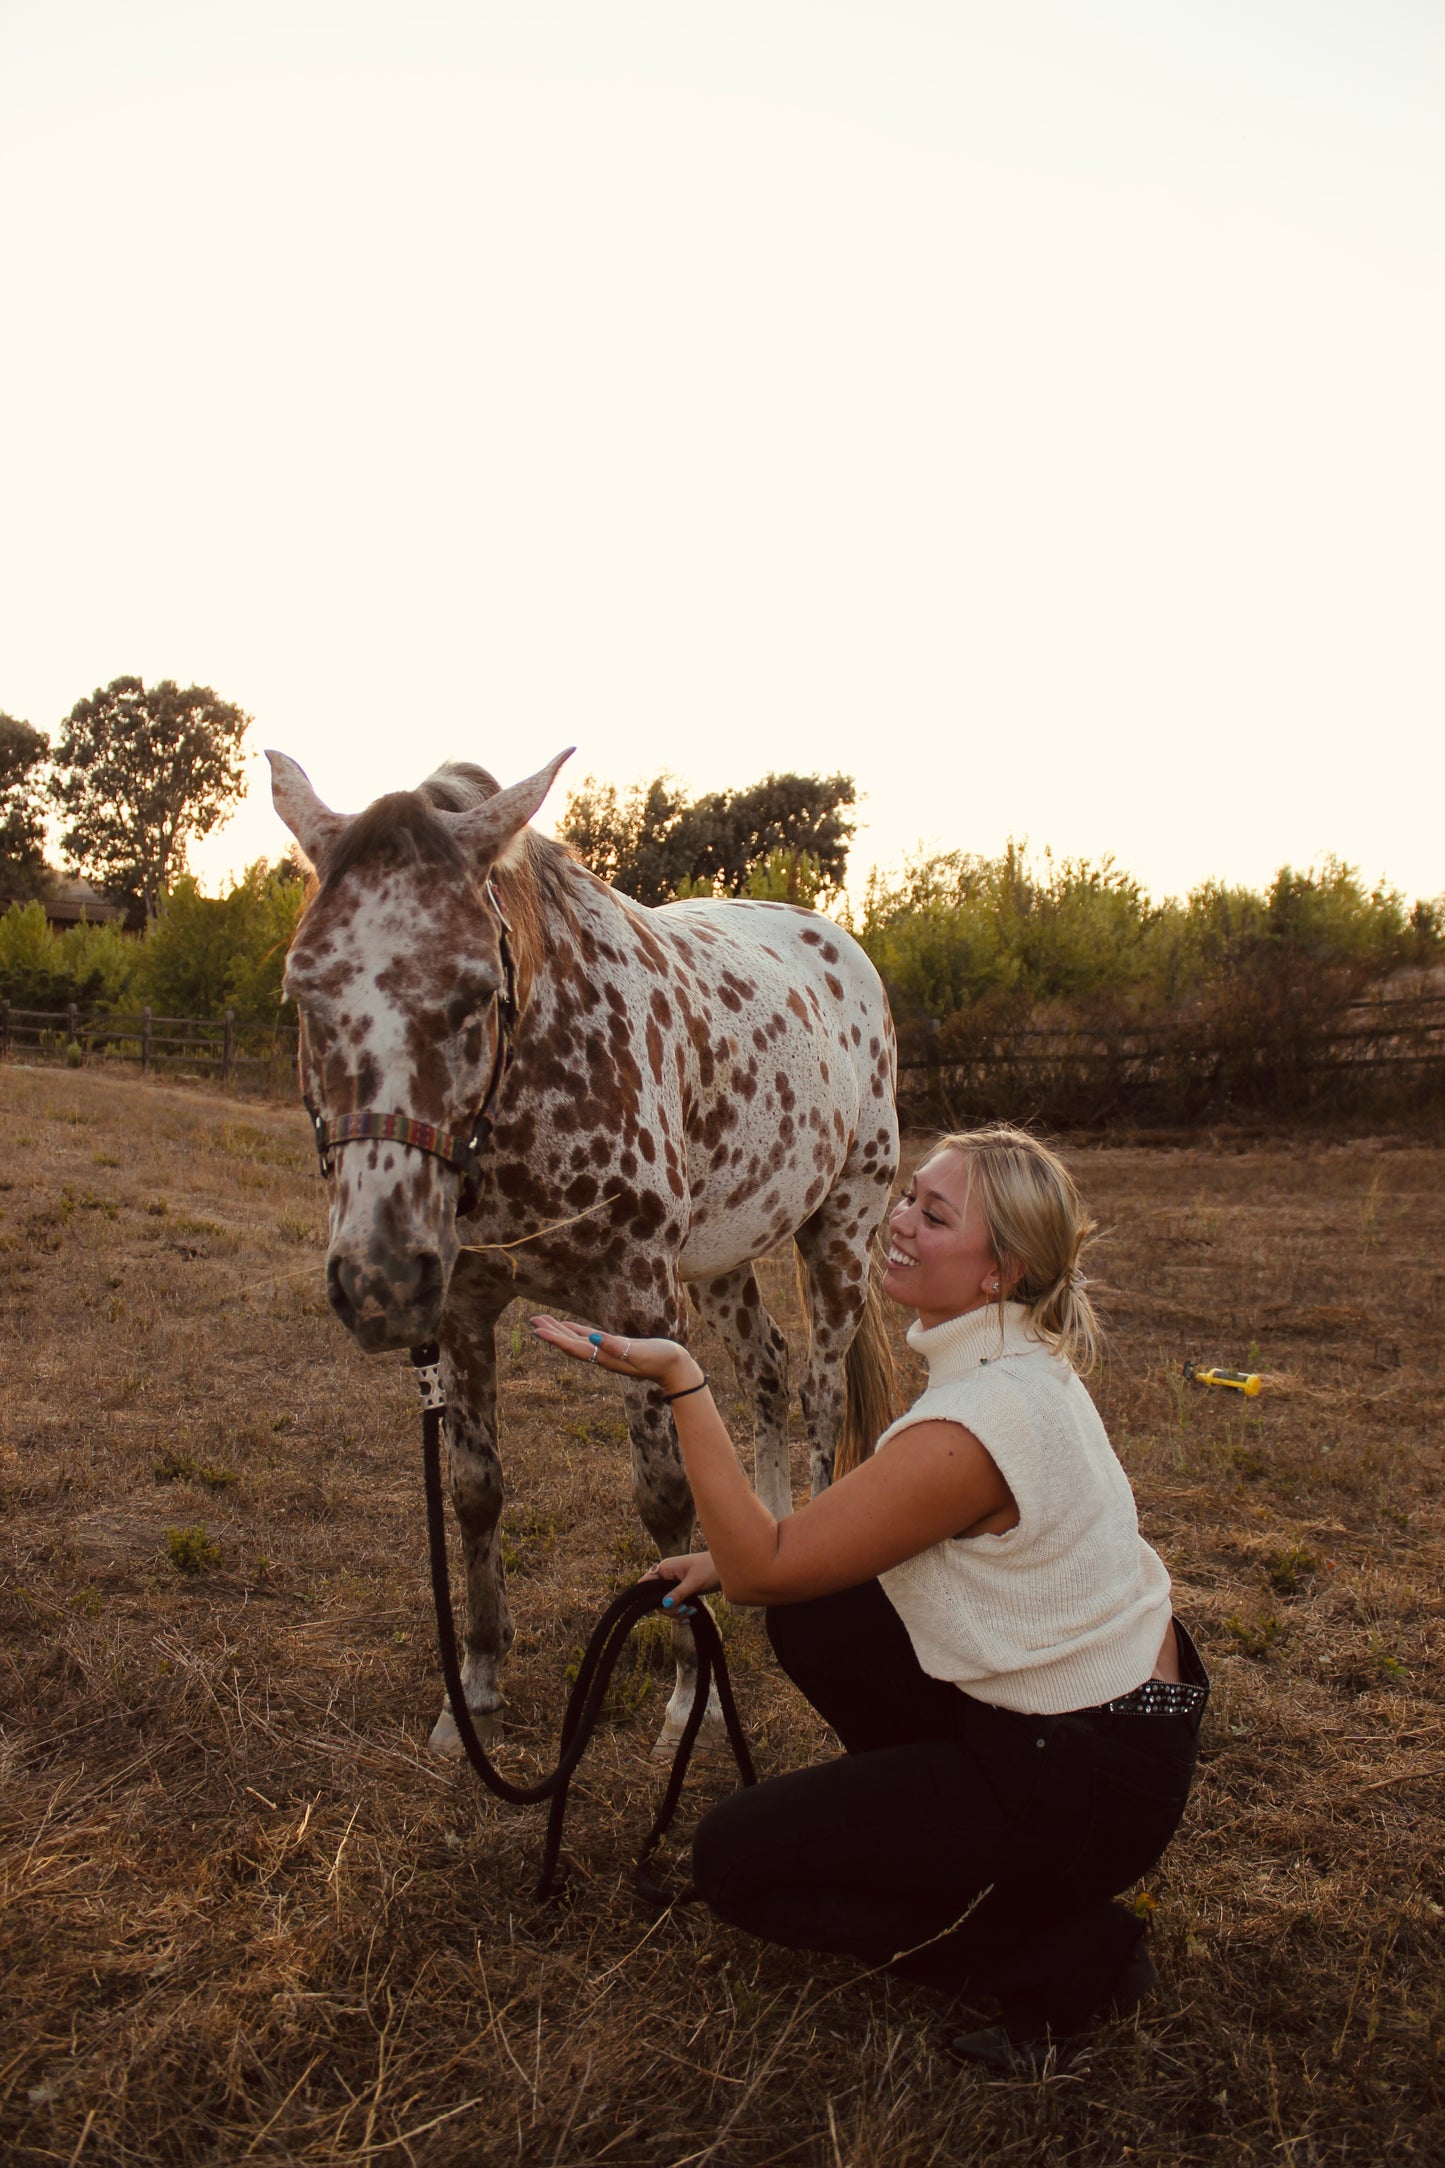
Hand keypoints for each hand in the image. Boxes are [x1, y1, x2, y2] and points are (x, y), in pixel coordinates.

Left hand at [529, 1317, 701, 1394]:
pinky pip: (588, 1338)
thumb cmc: (662, 1359)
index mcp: (605, 1358)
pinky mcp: (614, 1346)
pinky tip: (567, 1326)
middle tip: (532, 1320)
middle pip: (570, 1344)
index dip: (555, 1338)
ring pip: (576, 1340)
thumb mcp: (639, 1352)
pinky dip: (575, 1331)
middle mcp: (601, 1356)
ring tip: (542, 1322)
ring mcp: (607, 1352)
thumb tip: (592, 1338)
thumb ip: (616, 1346)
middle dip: (550, 1333)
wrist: (676, 1369)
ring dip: (559, 1331)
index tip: (537, 1330)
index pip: (574, 1347)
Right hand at [645, 1550, 721, 1613]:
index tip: (656, 1607)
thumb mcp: (694, 1582)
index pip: (646, 1583)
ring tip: (691, 1611)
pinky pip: (675, 1606)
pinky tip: (690, 1616)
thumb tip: (664, 1605)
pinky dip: (681, 1613)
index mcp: (666, 1568)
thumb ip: (678, 1593)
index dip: (646, 1596)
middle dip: (669, 1608)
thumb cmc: (711, 1568)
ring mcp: (674, 1584)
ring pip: (666, 1604)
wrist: (729, 1567)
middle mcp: (667, 1576)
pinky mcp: (683, 1592)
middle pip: (655, 1598)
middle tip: (684, 1609)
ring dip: (677, 1612)